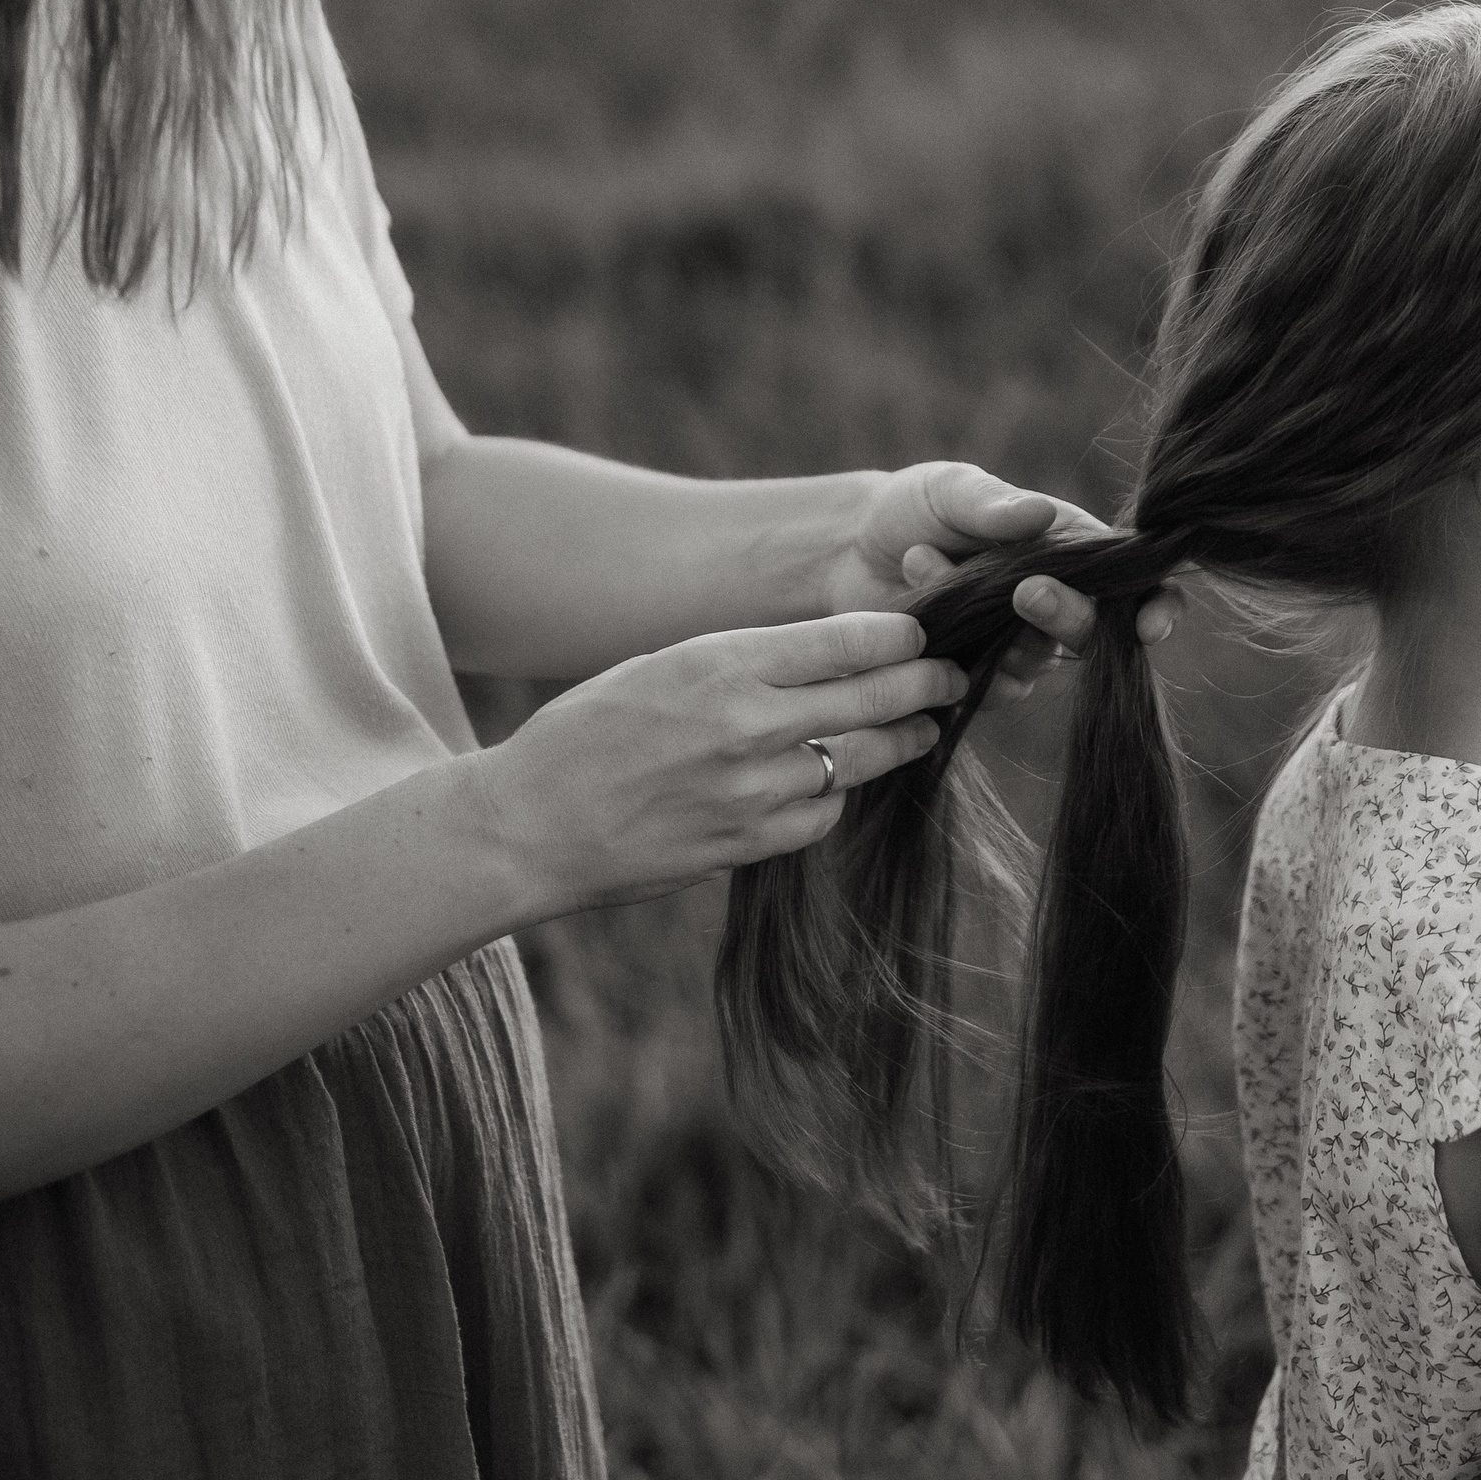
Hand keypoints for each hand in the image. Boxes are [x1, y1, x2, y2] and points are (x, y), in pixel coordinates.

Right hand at [473, 612, 966, 915]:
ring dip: (898, 744)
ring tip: (920, 730)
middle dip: (926, 685)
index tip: (920, 634)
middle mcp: (746, 724)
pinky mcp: (748, 845)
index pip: (846, 639)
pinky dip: (836, 797)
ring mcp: (752, 791)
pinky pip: (823, 815)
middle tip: (951, 679)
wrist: (529, 825)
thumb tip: (827, 655)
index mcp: (720, 663)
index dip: (898, 635)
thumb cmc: (587, 734)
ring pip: (860, 761)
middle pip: (874, 698)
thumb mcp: (659, 667)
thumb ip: (742, 662)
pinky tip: (836, 783)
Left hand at [830, 461, 1182, 702]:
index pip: (1136, 582)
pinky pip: (991, 689)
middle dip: (1068, 616)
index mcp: (1072, 549)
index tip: (1149, 624)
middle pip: (1093, 631)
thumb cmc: (914, 507)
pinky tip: (921, 604)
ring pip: (1041, 664)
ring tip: (926, 563)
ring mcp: (1018, 645)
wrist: (849, 549)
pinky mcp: (977, 677)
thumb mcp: (952, 490)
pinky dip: (960, 655)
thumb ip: (995, 505)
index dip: (1155, 606)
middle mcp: (1056, 602)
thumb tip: (1041, 515)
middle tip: (1026, 590)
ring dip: (995, 628)